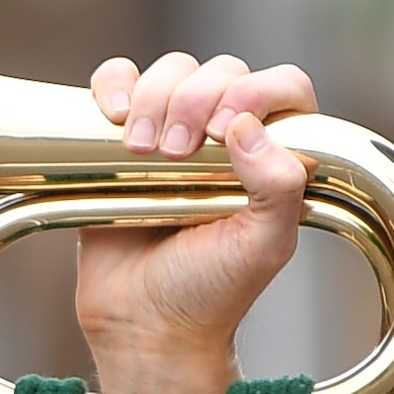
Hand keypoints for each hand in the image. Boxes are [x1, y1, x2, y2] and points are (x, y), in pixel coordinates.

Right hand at [69, 51, 312, 393]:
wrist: (144, 324)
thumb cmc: (211, 292)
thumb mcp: (265, 247)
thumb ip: (280, 187)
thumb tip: (247, 124)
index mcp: (273, 155)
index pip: (282, 87)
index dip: (257, 91)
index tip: (225, 129)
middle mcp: (227, 137)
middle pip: (220, 71)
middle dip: (195, 100)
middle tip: (179, 154)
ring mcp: (173, 132)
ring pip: (170, 70)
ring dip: (153, 98)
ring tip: (141, 151)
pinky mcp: (120, 138)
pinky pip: (116, 81)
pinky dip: (111, 86)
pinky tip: (111, 119)